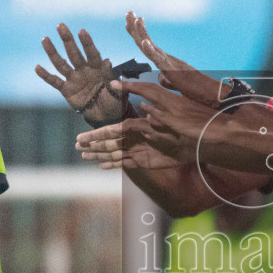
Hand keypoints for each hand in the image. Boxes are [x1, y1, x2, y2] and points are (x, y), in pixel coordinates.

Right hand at [36, 24, 125, 126]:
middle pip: (74, 53)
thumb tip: (107, 61)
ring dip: (53, 52)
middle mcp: (84, 70)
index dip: (87, 43)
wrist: (106, 115)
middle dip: (68, 40)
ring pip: (61, 64)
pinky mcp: (67, 90)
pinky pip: (55, 81)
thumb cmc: (115, 101)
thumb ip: (110, 77)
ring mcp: (74, 79)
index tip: (82, 31)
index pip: (92, 53)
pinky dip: (46, 75)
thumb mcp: (117, 90)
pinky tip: (37, 67)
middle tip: (61, 26)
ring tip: (45, 39)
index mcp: (98, 68)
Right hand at [77, 118, 193, 170]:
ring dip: (99, 155)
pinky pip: (126, 164)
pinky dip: (114, 165)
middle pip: (110, 142)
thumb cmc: (183, 125)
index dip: (98, 134)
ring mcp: (139, 150)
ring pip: (114, 154)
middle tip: (76, 146)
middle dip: (93, 144)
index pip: (113, 131)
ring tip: (83, 156)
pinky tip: (102, 166)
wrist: (196, 141)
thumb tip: (142, 106)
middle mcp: (135, 138)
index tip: (84, 136)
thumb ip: (154, 113)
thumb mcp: (169, 115)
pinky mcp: (145, 162)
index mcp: (138, 126)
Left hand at [124, 13, 228, 108]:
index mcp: (162, 59)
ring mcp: (167, 61)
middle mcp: (164, 57)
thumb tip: (160, 77)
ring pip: (150, 45)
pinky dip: (150, 50)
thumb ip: (166, 79)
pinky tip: (144, 42)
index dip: (137, 32)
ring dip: (142, 32)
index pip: (145, 44)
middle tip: (129, 12)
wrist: (207, 91)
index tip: (130, 20)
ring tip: (136, 19)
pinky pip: (159, 59)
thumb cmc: (193, 87)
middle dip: (135, 26)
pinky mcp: (171, 69)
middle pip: (145, 40)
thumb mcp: (174, 82)